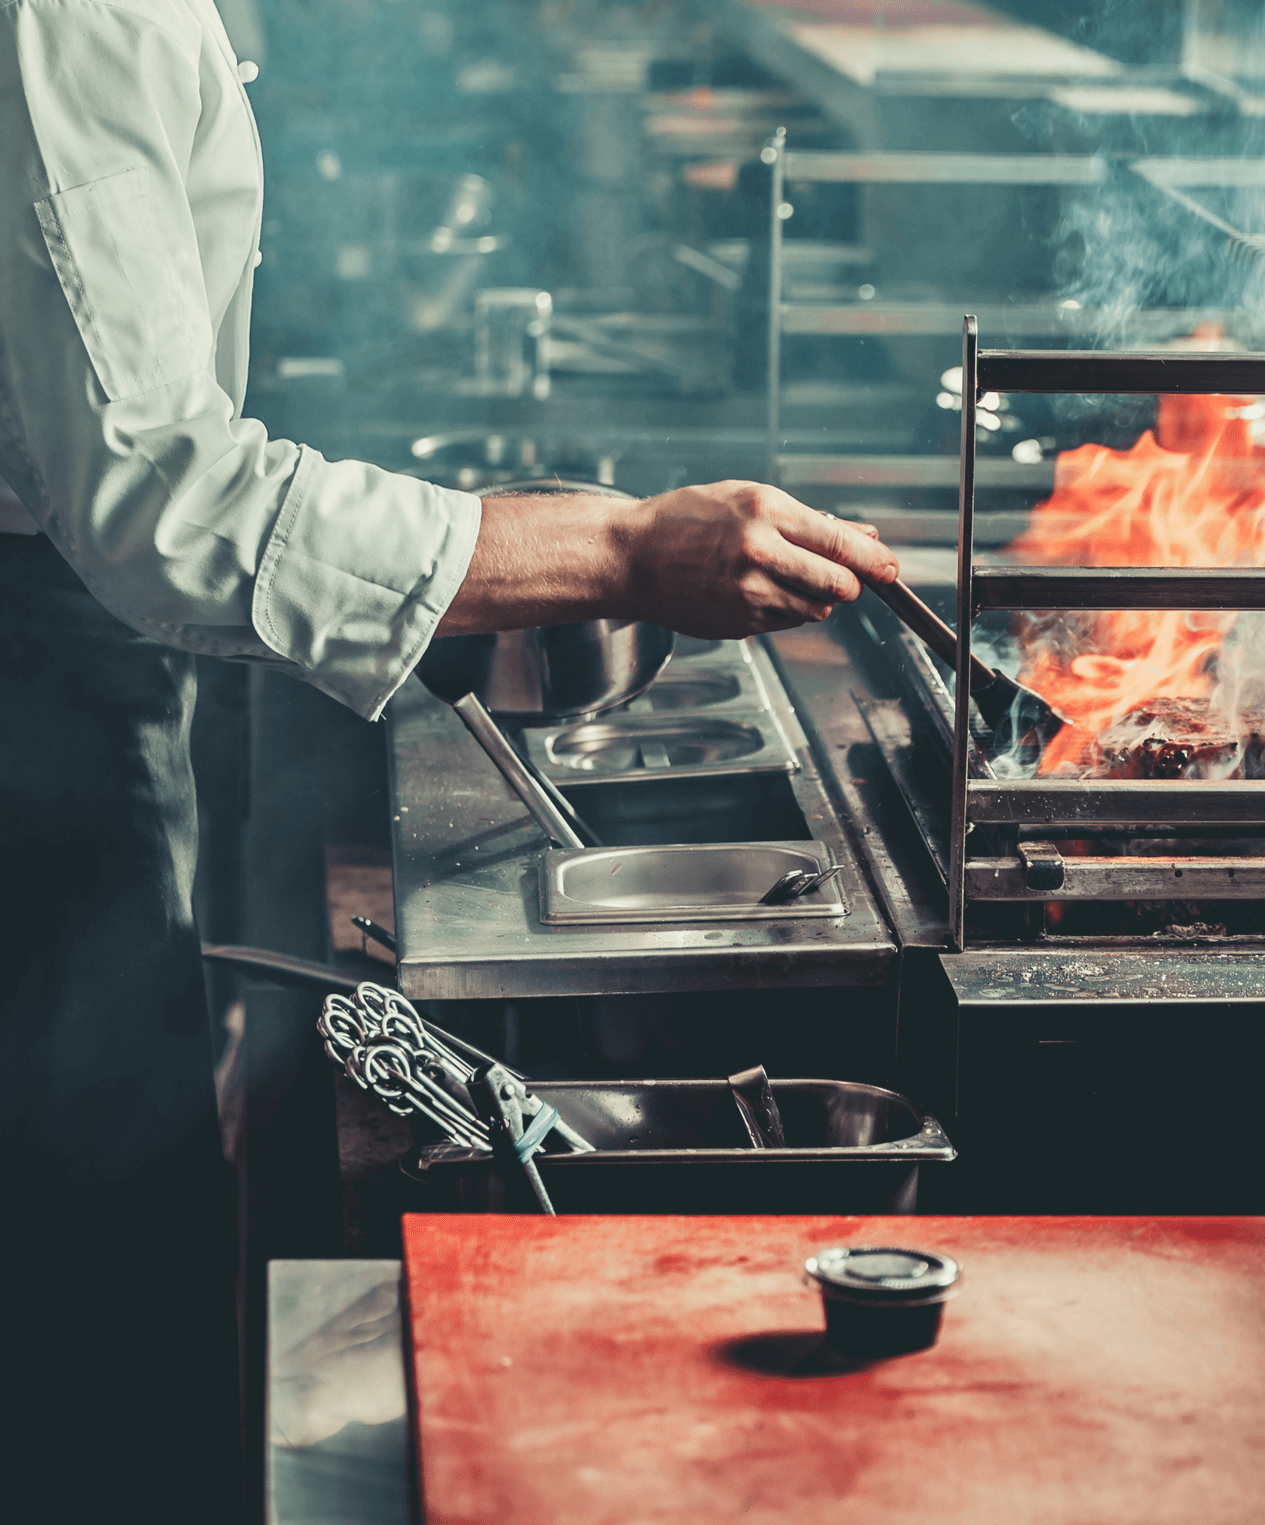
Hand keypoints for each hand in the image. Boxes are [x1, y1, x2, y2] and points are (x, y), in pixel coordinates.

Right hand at [625, 481, 898, 636]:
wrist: (632, 559)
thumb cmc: (684, 521)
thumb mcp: (748, 500)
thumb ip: (810, 521)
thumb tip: (863, 536)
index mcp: (764, 513)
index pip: (839, 544)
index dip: (873, 561)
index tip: (890, 568)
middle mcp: (759, 554)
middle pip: (838, 585)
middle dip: (848, 583)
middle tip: (843, 576)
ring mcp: (749, 594)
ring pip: (816, 609)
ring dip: (815, 596)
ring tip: (785, 576)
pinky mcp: (741, 624)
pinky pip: (786, 622)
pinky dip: (786, 609)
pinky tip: (758, 590)